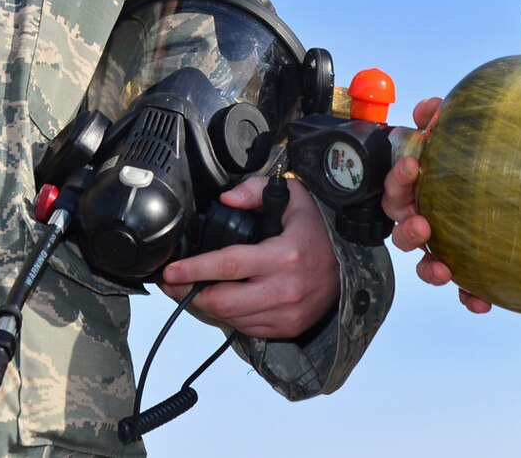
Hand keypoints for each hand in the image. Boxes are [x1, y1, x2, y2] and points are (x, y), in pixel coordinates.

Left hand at [159, 175, 338, 338]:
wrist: (350, 264)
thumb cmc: (318, 231)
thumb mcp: (294, 197)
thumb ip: (255, 191)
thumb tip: (226, 199)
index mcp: (284, 256)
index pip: (228, 266)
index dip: (194, 269)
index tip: (170, 270)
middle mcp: (285, 290)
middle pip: (222, 301)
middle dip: (189, 293)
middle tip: (171, 283)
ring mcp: (287, 314)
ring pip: (231, 318)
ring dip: (206, 306)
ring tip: (191, 290)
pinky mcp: (287, 328)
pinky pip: (246, 328)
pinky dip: (229, 316)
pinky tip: (221, 300)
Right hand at [381, 96, 489, 313]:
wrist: (502, 184)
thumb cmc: (462, 159)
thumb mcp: (446, 133)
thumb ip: (434, 117)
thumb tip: (428, 110)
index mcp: (414, 192)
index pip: (395, 188)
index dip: (399, 179)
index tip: (414, 166)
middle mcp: (423, 220)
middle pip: (402, 232)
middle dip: (409, 230)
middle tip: (423, 222)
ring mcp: (442, 244)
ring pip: (425, 264)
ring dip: (431, 268)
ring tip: (445, 267)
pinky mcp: (465, 265)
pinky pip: (463, 286)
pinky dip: (469, 295)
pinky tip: (482, 300)